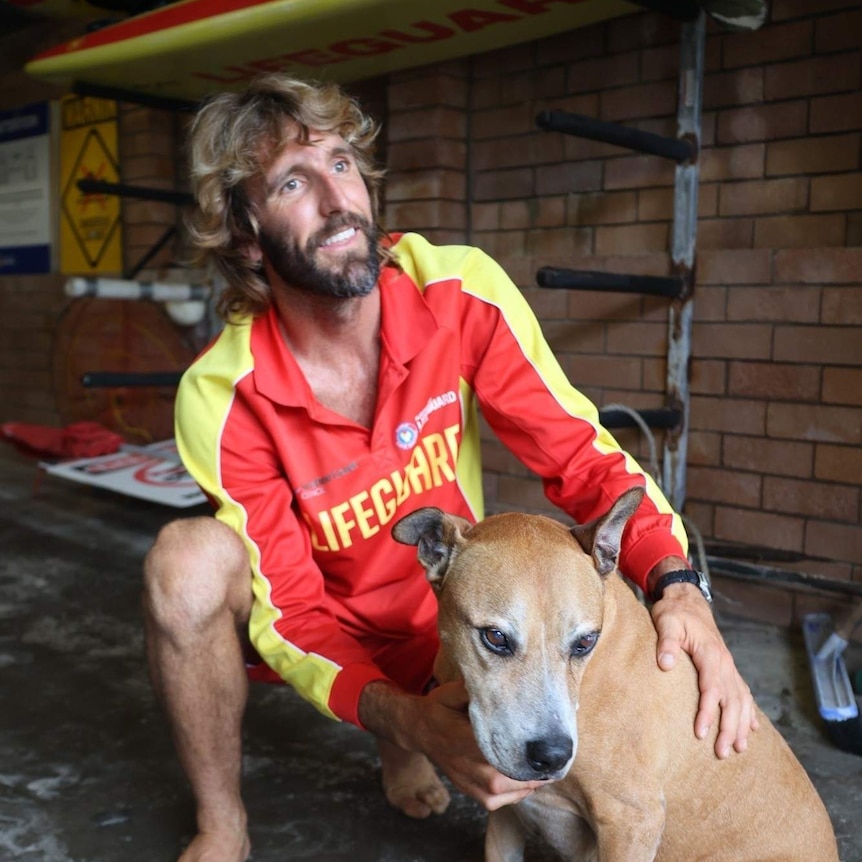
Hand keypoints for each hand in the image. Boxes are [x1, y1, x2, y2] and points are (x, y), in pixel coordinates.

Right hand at [419, 680, 545, 809]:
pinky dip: (515, 795)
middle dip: (536, 772)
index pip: (502, 752)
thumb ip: (473, 690)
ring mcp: (468, 781)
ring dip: (530, 784)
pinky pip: (498, 801)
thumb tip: (497, 680)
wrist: (419, 730)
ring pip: (507, 792)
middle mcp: (467, 764)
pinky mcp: (469, 791)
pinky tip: (526, 782)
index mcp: (464, 738)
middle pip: (510, 777)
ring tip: (547, 773)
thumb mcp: (452, 692)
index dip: (528, 754)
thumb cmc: (440, 708)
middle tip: (556, 762)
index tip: (547, 749)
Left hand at [650, 580, 758, 758]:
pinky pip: (743, 693)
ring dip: (742, 725)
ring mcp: (729, 666)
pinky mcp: (727, 668)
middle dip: (729, 728)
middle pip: (731, 700)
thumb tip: (665, 664)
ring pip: (741, 700)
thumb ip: (667, 642)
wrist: (687, 600)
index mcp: (711, 654)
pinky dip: (749, 712)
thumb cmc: (675, 612)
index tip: (700, 733)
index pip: (711, 689)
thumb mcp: (667, 622)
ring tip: (740, 748)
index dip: (707, 712)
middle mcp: (725, 663)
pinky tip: (752, 728)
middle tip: (723, 753)